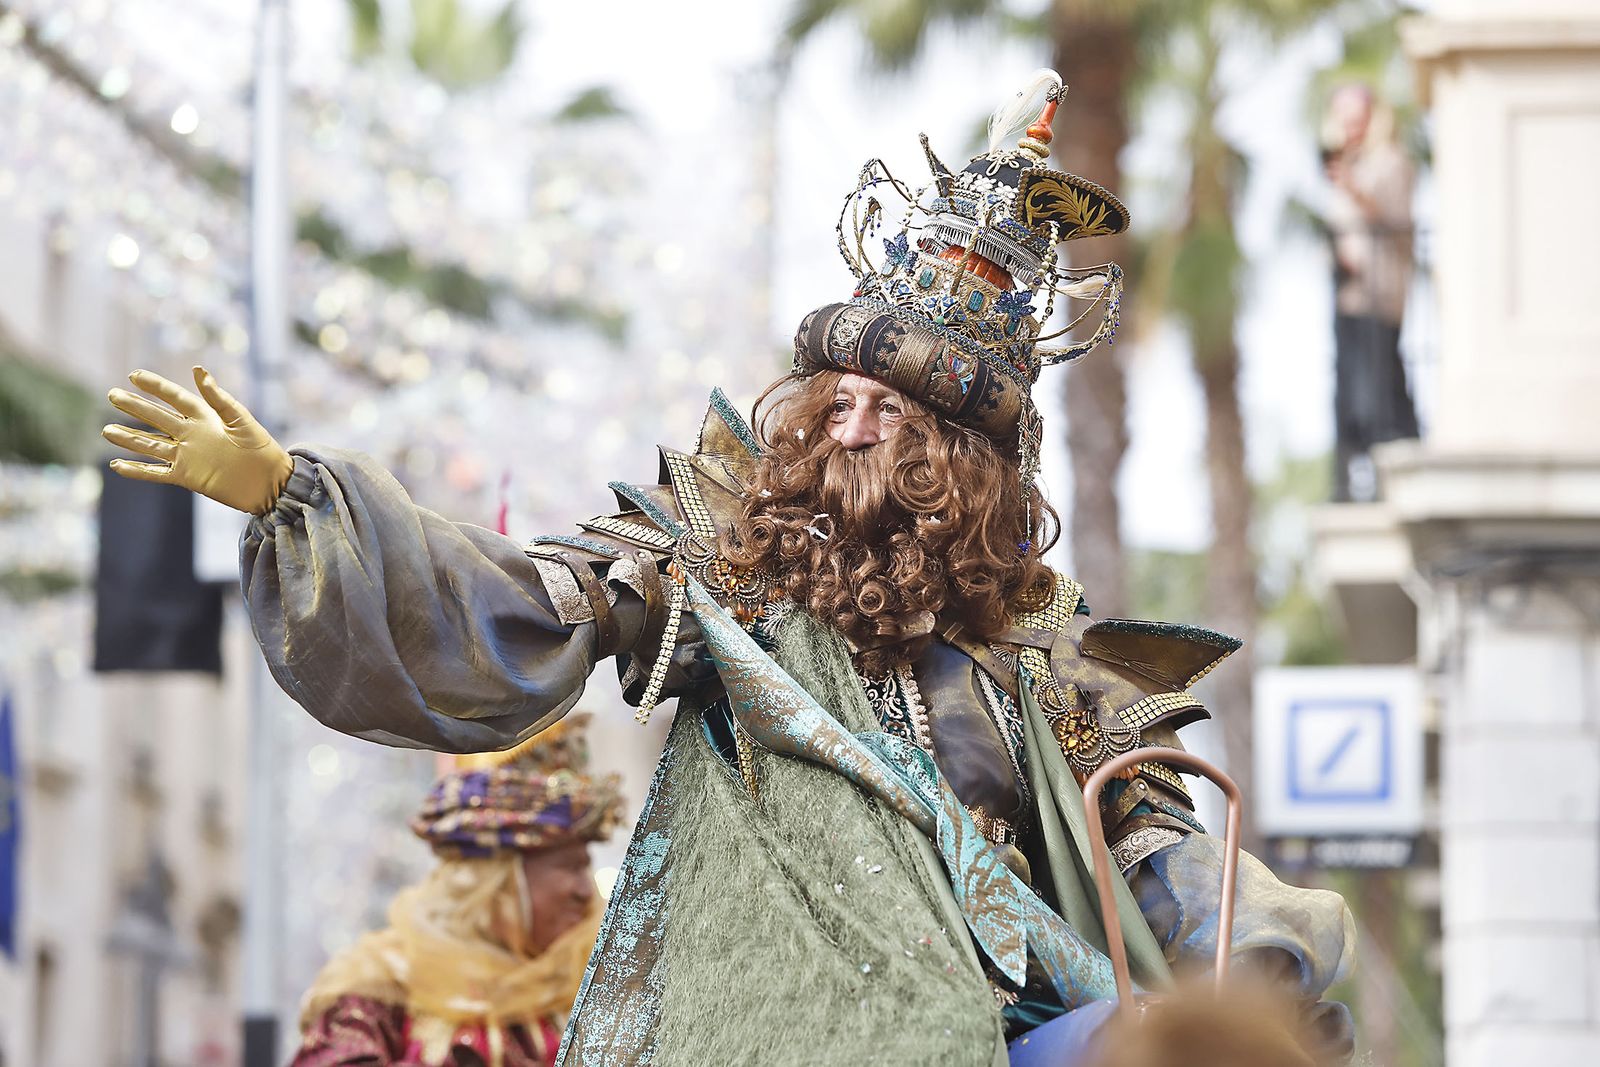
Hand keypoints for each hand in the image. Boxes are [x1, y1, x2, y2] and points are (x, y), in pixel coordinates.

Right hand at [103, 367, 293, 514]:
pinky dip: (137, 470)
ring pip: (151, 445)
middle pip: (157, 418)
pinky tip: (117, 465)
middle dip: (135, 407)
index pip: (175, 398)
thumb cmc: (262, 449)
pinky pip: (157, 473)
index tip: (134, 375)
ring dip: (130, 439)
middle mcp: (192, 435)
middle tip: (112, 395)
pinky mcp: (187, 477)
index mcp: (206, 418)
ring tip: (107, 432)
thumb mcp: (241, 420)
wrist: (271, 484)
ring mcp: (188, 456)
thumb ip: (218, 398)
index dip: (156, 386)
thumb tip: (198, 370)